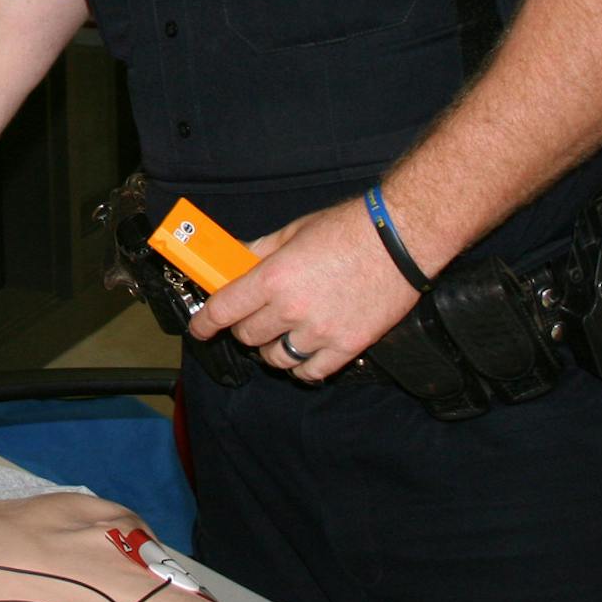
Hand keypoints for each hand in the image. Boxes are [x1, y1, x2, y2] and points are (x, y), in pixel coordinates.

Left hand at [189, 197, 423, 381]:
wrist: (400, 240)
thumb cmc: (347, 229)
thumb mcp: (292, 232)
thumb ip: (257, 252)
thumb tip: (230, 260)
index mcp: (274, 278)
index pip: (224, 310)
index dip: (205, 324)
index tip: (200, 329)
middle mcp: (292, 310)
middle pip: (248, 336)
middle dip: (244, 328)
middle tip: (252, 317)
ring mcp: (320, 332)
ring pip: (276, 359)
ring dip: (271, 349)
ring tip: (280, 334)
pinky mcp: (348, 346)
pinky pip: (311, 372)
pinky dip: (302, 367)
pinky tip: (303, 353)